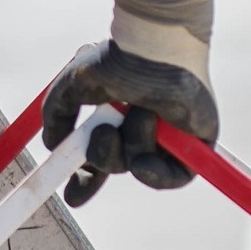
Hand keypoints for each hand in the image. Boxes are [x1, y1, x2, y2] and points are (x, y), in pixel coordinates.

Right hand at [42, 40, 218, 203]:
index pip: (99, 157)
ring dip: (128, 147)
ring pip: (137, 167)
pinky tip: (146, 157)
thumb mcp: (71, 88)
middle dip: (102, 161)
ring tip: (140, 112)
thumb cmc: (116, 62)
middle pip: (115, 166)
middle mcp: (141, 127)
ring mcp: (169, 136)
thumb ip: (57, 117)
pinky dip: (153, 174)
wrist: (155, 53)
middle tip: (106, 133)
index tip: (72, 197)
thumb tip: (54, 147)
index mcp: (115, 116)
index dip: (85, 180)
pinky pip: (173, 178)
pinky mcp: (195, 144)